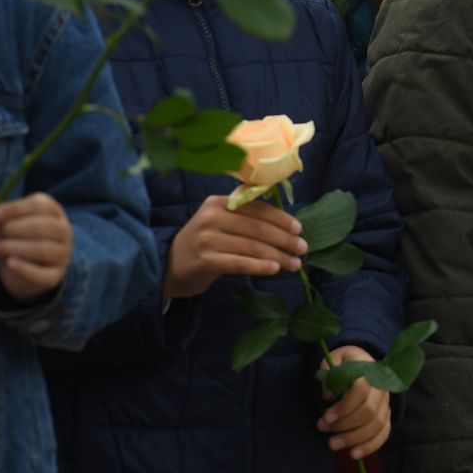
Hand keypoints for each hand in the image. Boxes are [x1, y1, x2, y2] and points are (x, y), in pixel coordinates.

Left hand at [0, 176, 71, 300]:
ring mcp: (62, 254)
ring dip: (15, 248)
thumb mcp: (1, 220)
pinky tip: (10, 264)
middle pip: (42, 227)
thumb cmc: (13, 236)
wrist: (22, 270)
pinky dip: (26, 269)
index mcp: (52, 210)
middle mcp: (63, 230)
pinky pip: (43, 273)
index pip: (39, 205)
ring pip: (43, 249)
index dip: (15, 210)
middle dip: (13, 230)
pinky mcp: (55, 276)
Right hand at [165, 194, 306, 299]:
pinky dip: (260, 266)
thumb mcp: (220, 222)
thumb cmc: (204, 243)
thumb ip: (245, 219)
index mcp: (218, 203)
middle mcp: (212, 217)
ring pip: (251, 247)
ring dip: (277, 255)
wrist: (169, 266)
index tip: (299, 229)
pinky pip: (239, 263)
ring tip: (295, 263)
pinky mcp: (205, 261)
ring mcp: (207, 239)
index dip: (280, 218)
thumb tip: (287, 227)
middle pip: (257, 228)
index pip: (256, 208)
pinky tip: (275, 269)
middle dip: (284, 239)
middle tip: (303, 249)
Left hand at [320, 344, 392, 457]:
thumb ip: (329, 375)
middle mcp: (381, 388)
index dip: (344, 407)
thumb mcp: (332, 361)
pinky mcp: (387, 415)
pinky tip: (353, 454)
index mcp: (367, 370)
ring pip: (377, 425)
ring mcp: (386, 403)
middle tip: (322, 429)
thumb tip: (330, 395)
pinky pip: (384, 433)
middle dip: (344, 425)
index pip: (360, 390)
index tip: (326, 418)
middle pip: (369, 411)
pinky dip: (370, 446)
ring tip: (332, 445)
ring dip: (354, 439)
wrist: (361, 362)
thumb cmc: (344, 364)